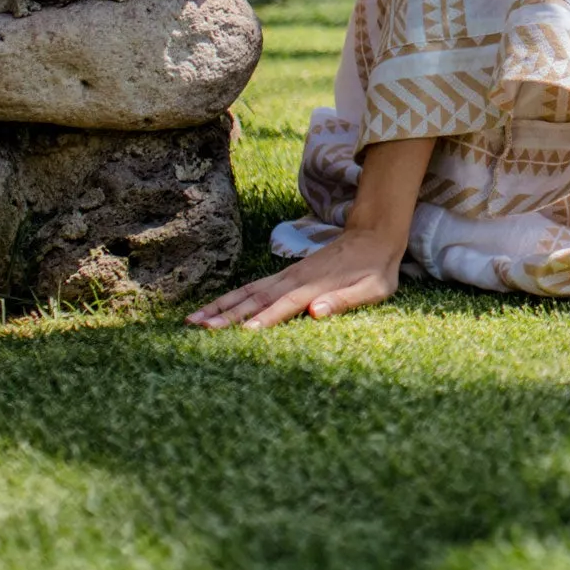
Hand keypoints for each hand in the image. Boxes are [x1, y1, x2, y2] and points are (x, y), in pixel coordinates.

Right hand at [187, 224, 403, 329]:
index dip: (264, 320)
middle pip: (255, 298)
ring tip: (192, 320)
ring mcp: (287, 275)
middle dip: (227, 314)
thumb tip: (317, 312)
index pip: (285, 306)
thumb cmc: (376, 268)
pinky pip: (252, 287)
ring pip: (248, 292)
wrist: (373, 235)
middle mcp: (295, 279)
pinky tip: (214, 308)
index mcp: (315, 286)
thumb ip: (345, 299)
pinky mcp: (285, 275)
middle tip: (198, 328)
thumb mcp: (373, 288)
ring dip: (221, 306)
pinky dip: (231, 297)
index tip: (242, 334)